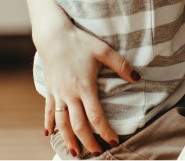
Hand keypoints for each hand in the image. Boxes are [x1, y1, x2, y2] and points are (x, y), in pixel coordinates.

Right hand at [40, 24, 139, 155]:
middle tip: (97, 153)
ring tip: (75, 152)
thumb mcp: (103, 50)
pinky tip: (48, 134)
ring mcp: (57, 94)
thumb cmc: (79, 41)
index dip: (105, 131)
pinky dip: (48, 124)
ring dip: (68, 139)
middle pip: (78, 125)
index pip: (96, 116)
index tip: (113, 141)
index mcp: (85, 87)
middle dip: (88, 141)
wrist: (53, 35)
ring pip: (62, 123)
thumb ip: (120, 64)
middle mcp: (70, 94)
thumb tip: (137, 78)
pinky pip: (48, 111)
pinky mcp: (49, 90)